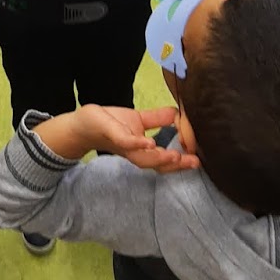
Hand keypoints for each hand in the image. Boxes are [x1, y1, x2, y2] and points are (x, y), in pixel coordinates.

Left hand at [42, 104, 193, 169]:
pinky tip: (151, 142)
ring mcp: (123, 145)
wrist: (82, 124)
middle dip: (175, 165)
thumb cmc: (110, 124)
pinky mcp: (112, 134)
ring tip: (176, 156)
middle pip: (156, 164)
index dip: (180, 162)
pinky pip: (126, 142)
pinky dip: (138, 143)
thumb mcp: (138, 120)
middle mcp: (134, 152)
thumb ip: (158, 120)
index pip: (164, 160)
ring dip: (160, 158)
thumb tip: (180, 115)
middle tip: (193, 163)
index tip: (197, 159)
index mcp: (142, 150)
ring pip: (143, 157)